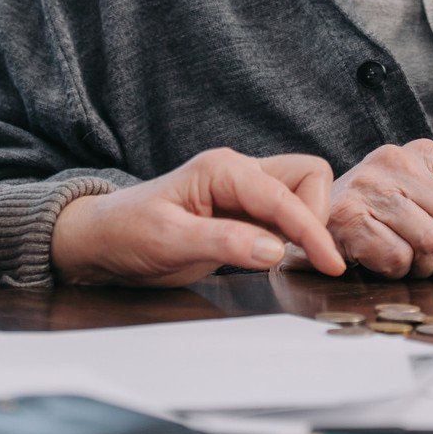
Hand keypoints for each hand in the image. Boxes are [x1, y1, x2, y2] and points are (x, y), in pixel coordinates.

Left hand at [50, 149, 346, 286]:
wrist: (102, 242)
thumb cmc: (127, 232)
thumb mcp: (169, 241)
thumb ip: (224, 243)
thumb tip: (276, 250)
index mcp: (222, 169)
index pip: (285, 195)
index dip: (311, 229)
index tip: (330, 264)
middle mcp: (238, 172)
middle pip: (307, 176)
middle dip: (316, 214)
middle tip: (307, 257)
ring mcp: (243, 192)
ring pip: (302, 193)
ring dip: (309, 224)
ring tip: (299, 260)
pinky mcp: (244, 215)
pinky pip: (286, 215)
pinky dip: (297, 235)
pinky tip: (286, 259)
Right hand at [327, 140, 432, 278]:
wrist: (315, 218)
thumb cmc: (382, 217)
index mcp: (426, 153)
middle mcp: (398, 160)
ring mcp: (370, 185)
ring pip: (431, 242)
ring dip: (426, 267)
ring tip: (411, 262)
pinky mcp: (347, 216)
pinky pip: (396, 258)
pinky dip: (397, 271)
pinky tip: (384, 262)